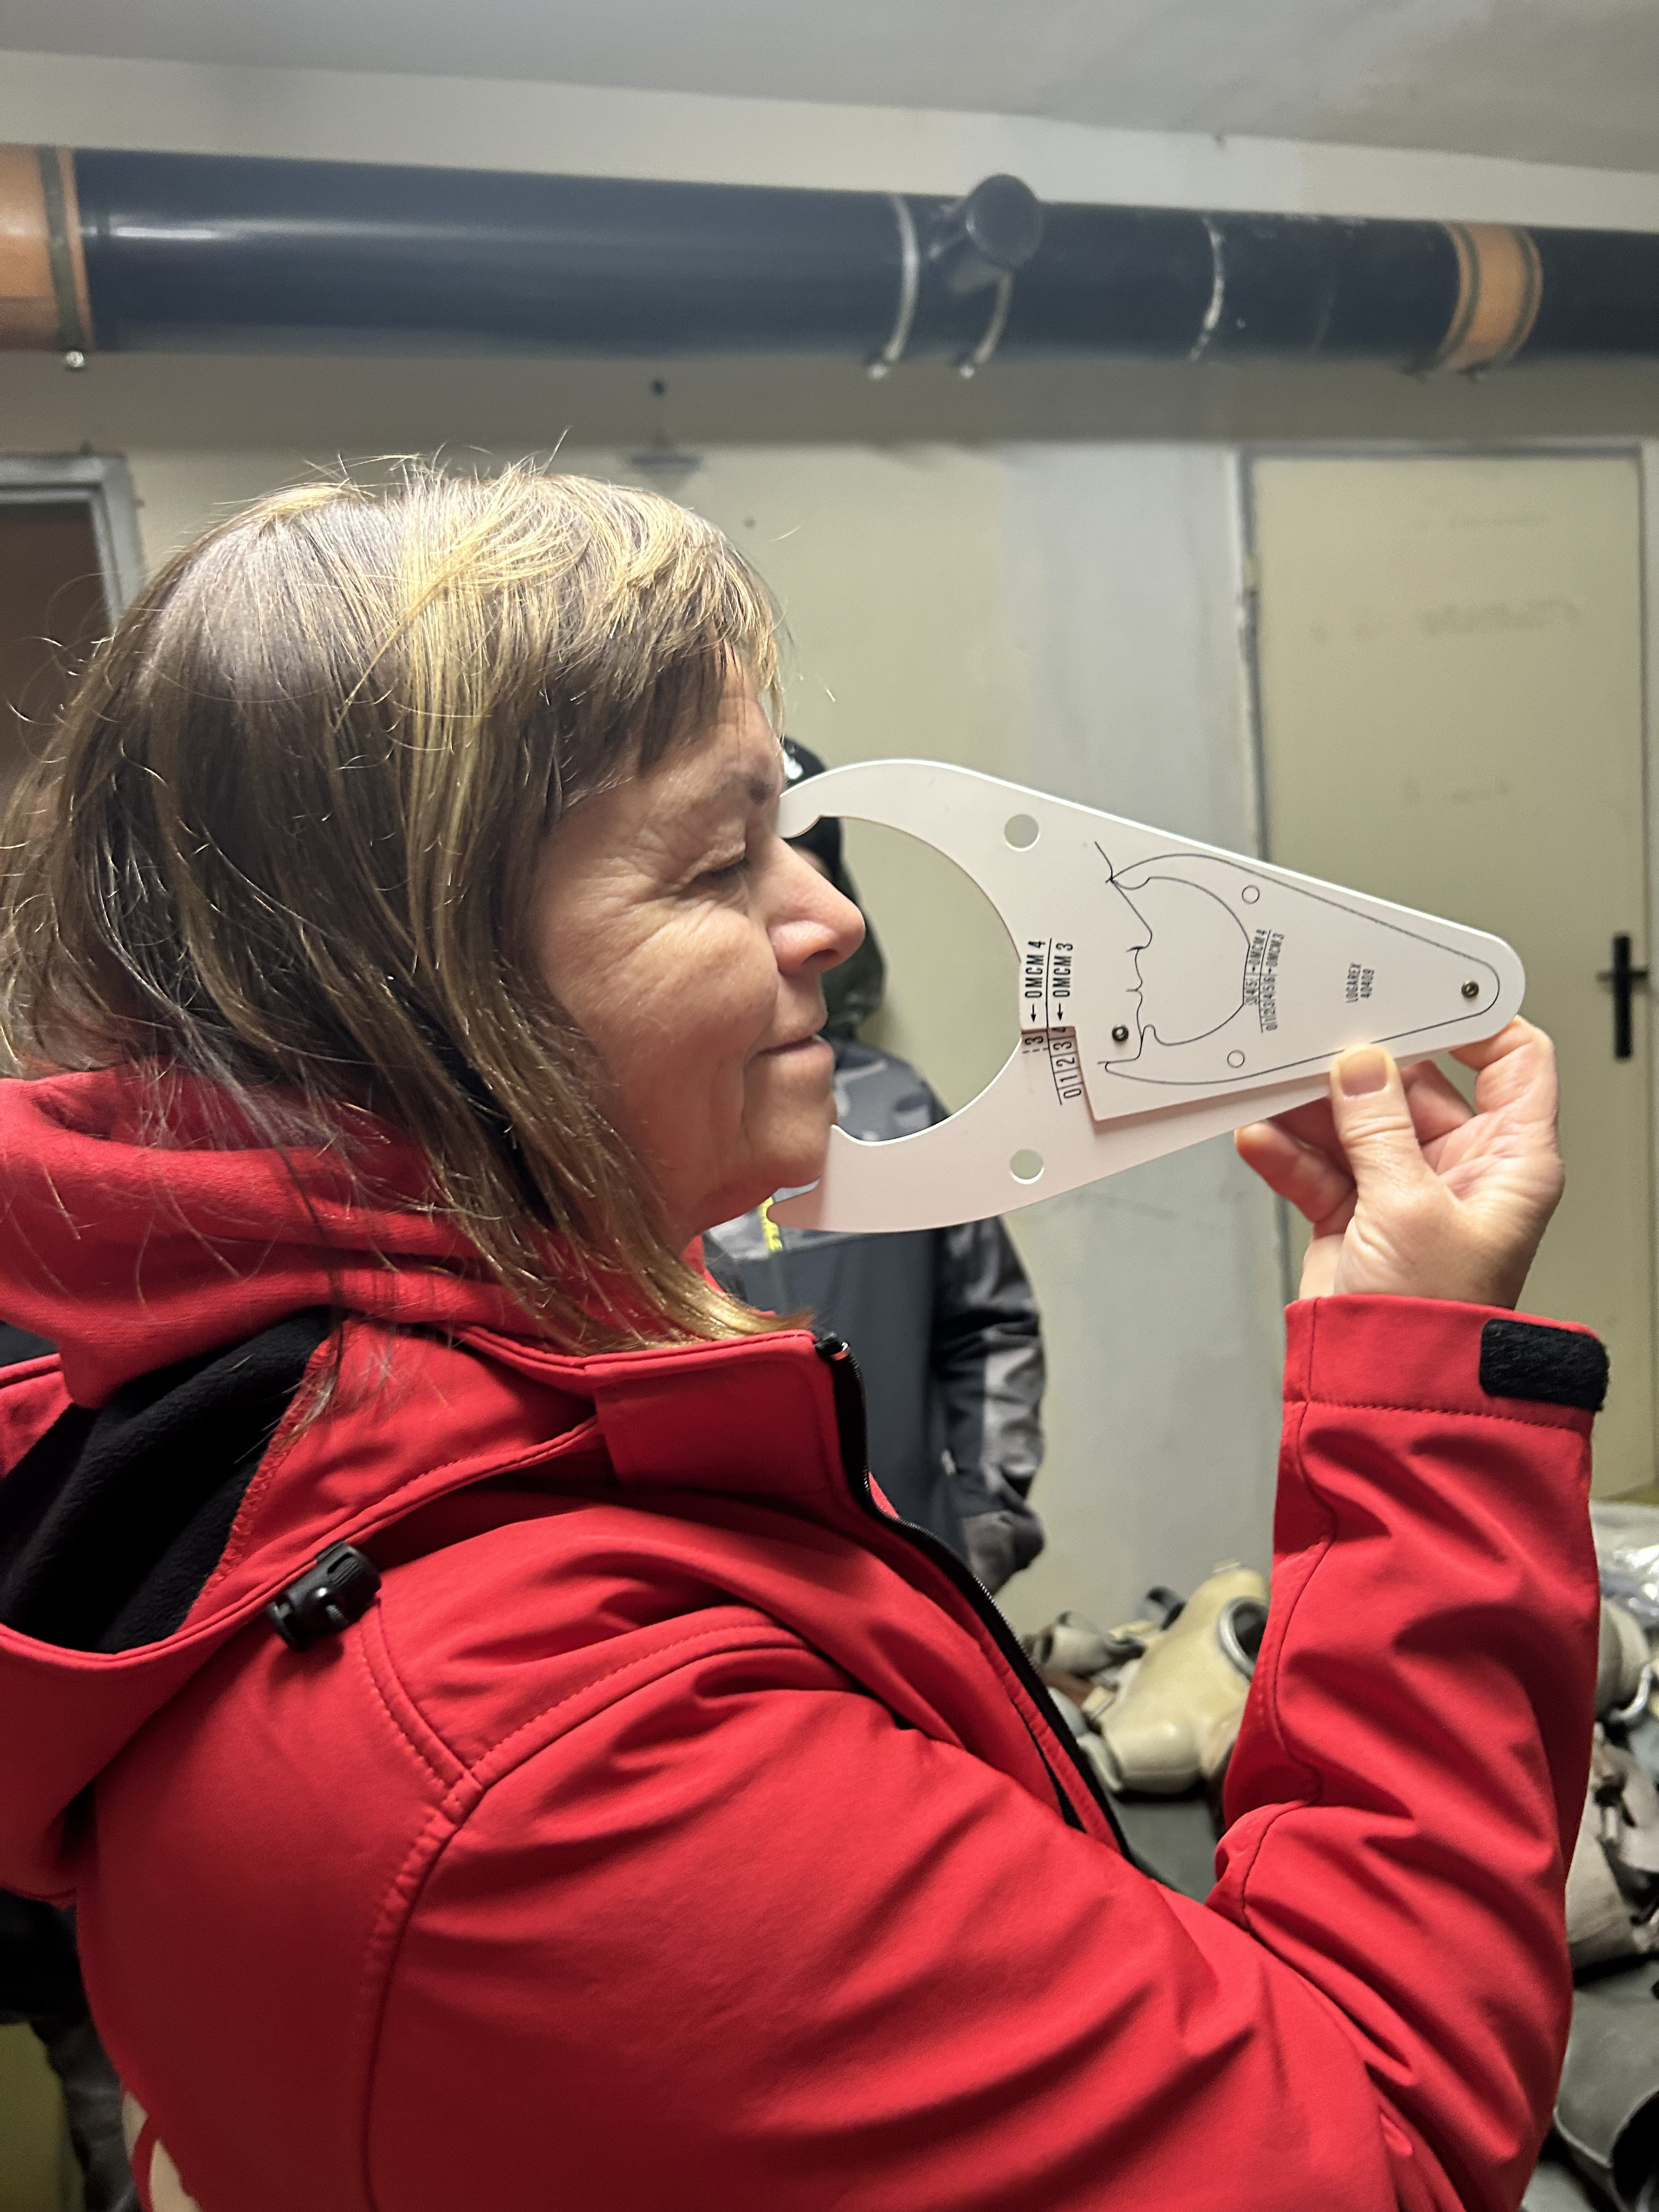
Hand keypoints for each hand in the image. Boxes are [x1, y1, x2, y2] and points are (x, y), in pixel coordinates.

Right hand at [1234, 1018, 1563, 1307]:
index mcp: (1511, 1160)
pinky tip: (1262, 1137)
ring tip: (1275, 1087)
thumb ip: (1379, 1128)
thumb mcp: (1408, 1206)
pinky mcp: (1355, 1214)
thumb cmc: (1434, 1319)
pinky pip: (1320, 1164)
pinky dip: (1289, 1152)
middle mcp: (1463, 1169)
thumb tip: (1363, 1064)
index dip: (1476, 1021)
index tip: (1424, 994)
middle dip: (1365, 1066)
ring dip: (1314, 1109)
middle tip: (1323, 1036)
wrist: (1382, 1389)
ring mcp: (1405, 1190)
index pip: (1514, 1062)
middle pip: (1416, 1086)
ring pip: (1358, 1122)